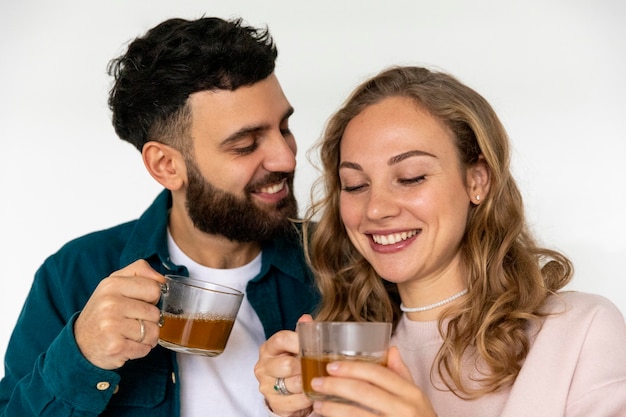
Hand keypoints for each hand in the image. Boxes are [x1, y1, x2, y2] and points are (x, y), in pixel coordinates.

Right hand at [74, 260, 164, 368]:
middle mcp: (110, 303)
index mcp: (113, 284)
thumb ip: (140, 272)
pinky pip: (146, 348)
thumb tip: (163, 280)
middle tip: (132, 321)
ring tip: (130, 334)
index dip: (152, 298)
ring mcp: (112, 325)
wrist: (80, 343)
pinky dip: (140, 349)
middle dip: (149, 320)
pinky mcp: (115, 346)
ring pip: (154, 332)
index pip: (154, 288)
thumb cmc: (104, 311)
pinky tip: (127, 344)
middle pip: (155, 313)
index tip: (140, 302)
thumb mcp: (116, 283)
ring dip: (147, 337)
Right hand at [255, 314, 313, 416]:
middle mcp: (263, 367)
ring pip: (292, 384)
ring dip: (309, 383)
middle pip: (287, 364)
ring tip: (320, 380)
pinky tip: (314, 393)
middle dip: (306, 366)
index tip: (314, 346)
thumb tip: (306, 318)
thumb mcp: (296, 347)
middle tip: (320, 366)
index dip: (299, 341)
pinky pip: (295, 402)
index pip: (281, 339)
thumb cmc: (293, 364)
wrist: (285, 392)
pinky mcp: (273, 403)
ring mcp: (266, 386)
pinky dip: (307, 398)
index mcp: (268, 348)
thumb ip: (301, 333)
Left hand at [310, 346, 436, 416]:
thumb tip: (391, 348)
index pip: (378, 374)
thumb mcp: (416, 397)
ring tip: (318, 403)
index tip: (332, 366)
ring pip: (356, 414)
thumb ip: (401, 374)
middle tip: (317, 381)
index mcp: (411, 393)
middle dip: (336, 385)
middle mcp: (404, 409)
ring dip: (333, 408)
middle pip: (364, 392)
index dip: (352, 368)